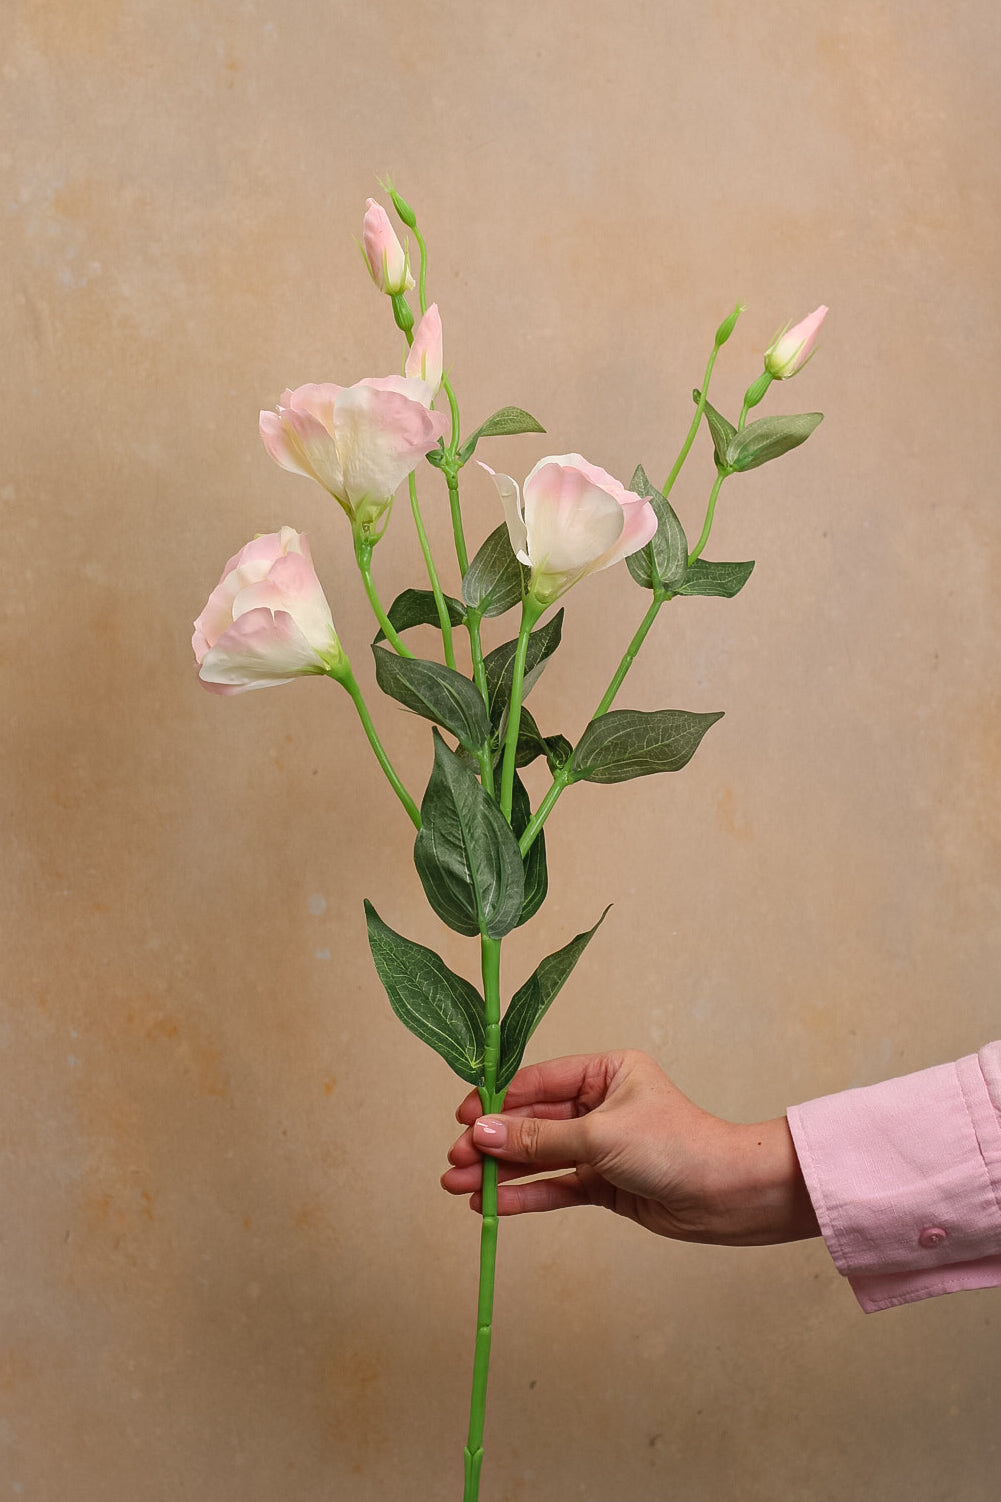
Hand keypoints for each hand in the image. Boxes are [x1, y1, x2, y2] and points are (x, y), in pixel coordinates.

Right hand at [442, 1050, 819, 1246]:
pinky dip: (525, 1195)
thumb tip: (485, 1133)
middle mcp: (600, 1104)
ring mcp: (601, 1145)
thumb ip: (539, 1139)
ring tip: (458, 1186)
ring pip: (539, 1157)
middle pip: (532, 1121)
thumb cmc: (676, 1148)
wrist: (727, 1197)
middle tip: (455, 1160)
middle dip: (493, 1142)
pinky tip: (492, 1205)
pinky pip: (556, 1185)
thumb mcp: (600, 1136)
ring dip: (500, 1172)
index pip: (538, 1082)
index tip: (465, 1122)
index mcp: (605, 1071)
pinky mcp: (604, 1183)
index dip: (499, 1102)